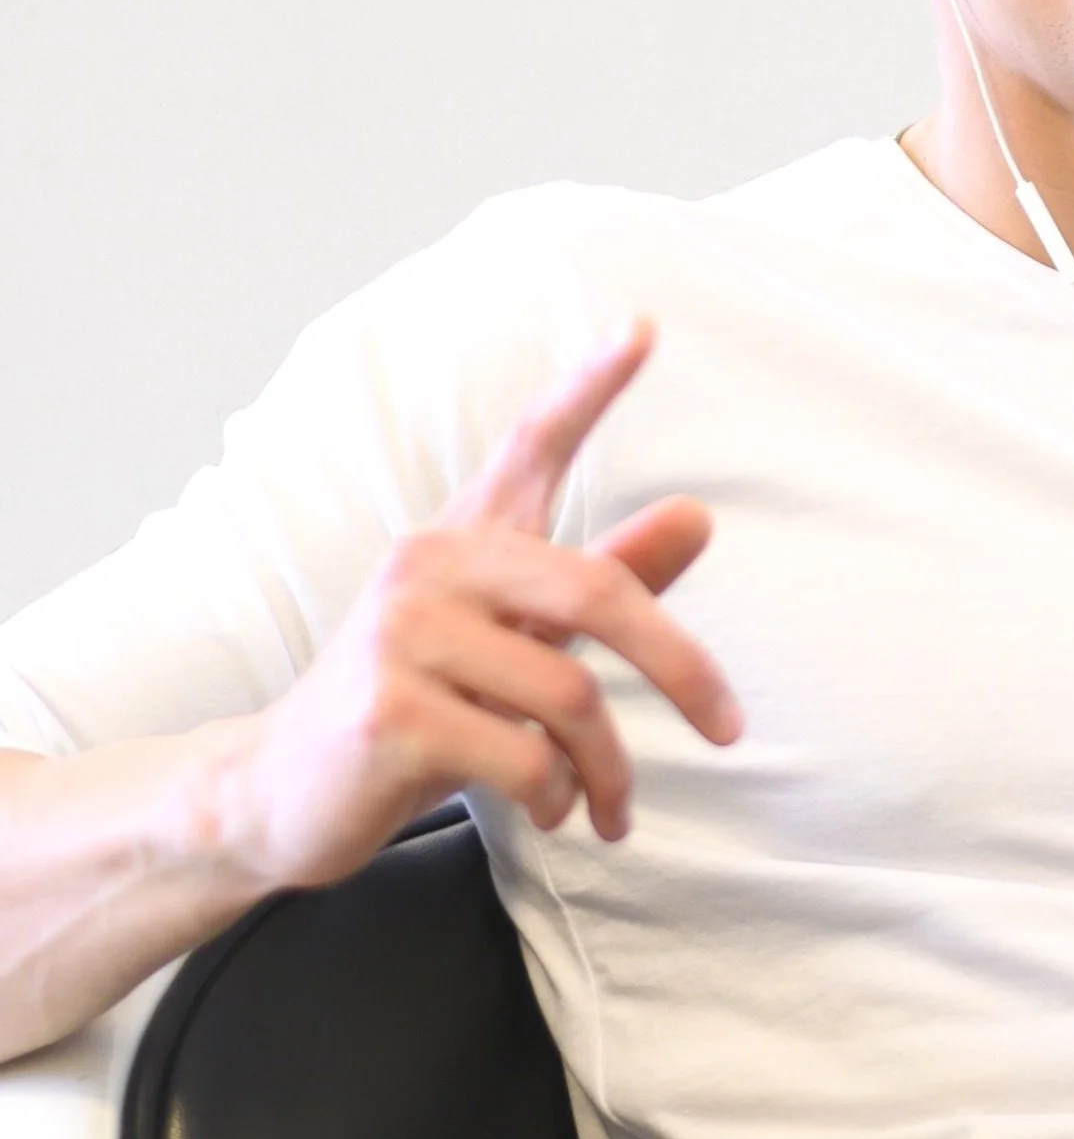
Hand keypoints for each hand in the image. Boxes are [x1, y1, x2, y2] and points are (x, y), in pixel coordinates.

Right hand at [225, 320, 740, 891]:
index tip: (644, 326)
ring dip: (609, 769)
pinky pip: (525, 755)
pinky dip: (557, 797)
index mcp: (464, 540)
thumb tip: (698, 515)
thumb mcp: (515, 642)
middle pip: (601, 593)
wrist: (279, 794)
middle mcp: (429, 565)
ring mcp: (402, 635)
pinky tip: (550, 812)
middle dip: (683, 670)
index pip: (533, 445)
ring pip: (571, 696)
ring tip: (607, 808)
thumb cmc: (415, 708)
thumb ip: (606, 582)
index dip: (589, 385)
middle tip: (729, 730)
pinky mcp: (388, 712)